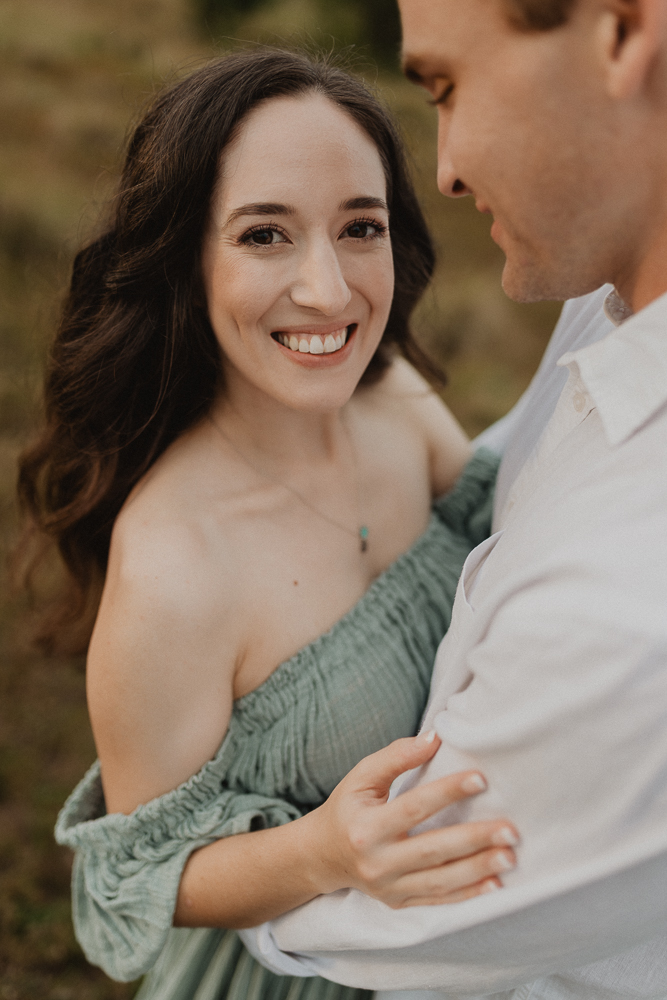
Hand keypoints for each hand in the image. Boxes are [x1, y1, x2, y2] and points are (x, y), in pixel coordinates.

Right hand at [300, 731, 518, 907]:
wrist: (324, 855)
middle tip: (511, 830)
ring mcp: (389, 887)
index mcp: (365, 827)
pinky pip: (439, 900)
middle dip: (474, 840)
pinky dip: (469, 894)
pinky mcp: (400, 903)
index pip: (413, 808)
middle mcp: (377, 862)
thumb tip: (435, 738)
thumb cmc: (349, 808)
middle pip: (432, 850)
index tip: (481, 779)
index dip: (447, 792)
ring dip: (479, 869)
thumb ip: (396, 757)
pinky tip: (495, 883)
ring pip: (440, 881)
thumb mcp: (362, 776)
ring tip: (510, 857)